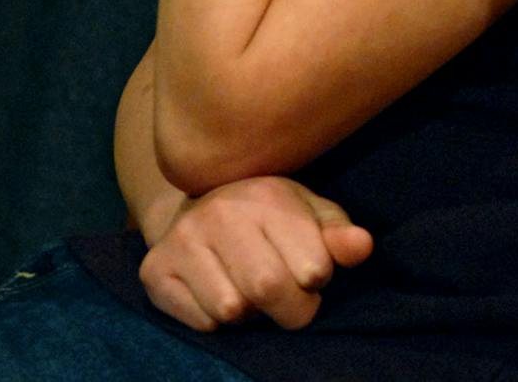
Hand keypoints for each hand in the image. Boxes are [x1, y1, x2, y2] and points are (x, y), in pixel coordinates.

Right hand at [137, 175, 374, 331]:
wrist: (196, 206)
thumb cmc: (268, 216)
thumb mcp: (309, 214)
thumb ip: (338, 233)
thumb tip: (362, 247)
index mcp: (268, 196)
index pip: (311, 266)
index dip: (317, 281)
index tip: (311, 275)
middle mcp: (220, 213)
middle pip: (268, 289)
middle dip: (291, 310)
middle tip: (291, 301)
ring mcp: (182, 241)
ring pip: (231, 310)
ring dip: (250, 314)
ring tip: (250, 291)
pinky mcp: (154, 271)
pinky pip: (200, 321)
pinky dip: (217, 321)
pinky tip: (218, 293)